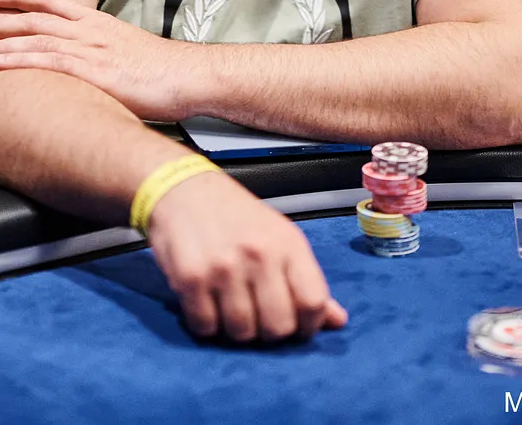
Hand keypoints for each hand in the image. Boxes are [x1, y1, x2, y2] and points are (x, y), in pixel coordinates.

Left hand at [0, 0, 201, 120]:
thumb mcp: (127, 51)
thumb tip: (83, 62)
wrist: (189, 76)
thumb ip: (102, 52)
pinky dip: (20, 61)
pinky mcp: (96, 72)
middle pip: (34, 19)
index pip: (51, 2)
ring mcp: (92, 49)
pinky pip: (50, 63)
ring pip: (36, 39)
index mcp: (99, 22)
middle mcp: (91, 30)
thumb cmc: (162, 71)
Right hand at [148, 170, 347, 340]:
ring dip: (236, 329)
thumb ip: (307, 281)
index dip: (308, 326)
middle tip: (258, 317)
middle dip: (269, 332)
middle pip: (278, 327)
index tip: (296, 327)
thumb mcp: (280, 237)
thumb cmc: (236, 216)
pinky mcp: (190, 277)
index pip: (313, 303)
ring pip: (241, 332)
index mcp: (288, 243)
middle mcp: (259, 254)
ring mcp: (224, 267)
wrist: (183, 188)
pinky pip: (205, 327)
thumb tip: (337, 321)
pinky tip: (206, 303)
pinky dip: (206, 324)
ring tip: (230, 307)